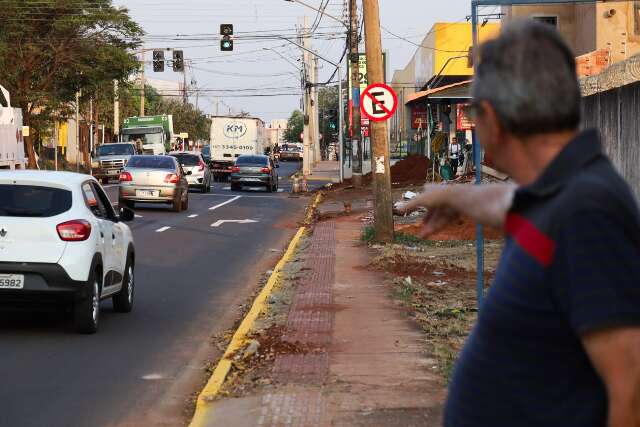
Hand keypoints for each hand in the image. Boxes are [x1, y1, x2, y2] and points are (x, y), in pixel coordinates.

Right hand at [400, 183, 515, 231]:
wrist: (474, 199)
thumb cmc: (448, 196)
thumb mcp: (426, 199)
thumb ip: (411, 204)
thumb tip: (395, 208)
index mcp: (437, 188)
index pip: (425, 194)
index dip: (418, 203)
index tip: (411, 212)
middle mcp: (446, 194)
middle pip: (433, 209)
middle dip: (426, 220)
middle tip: (420, 233)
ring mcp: (456, 203)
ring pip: (441, 216)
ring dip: (432, 226)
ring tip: (423, 236)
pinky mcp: (466, 210)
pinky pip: (451, 219)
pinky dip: (442, 225)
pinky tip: (436, 231)